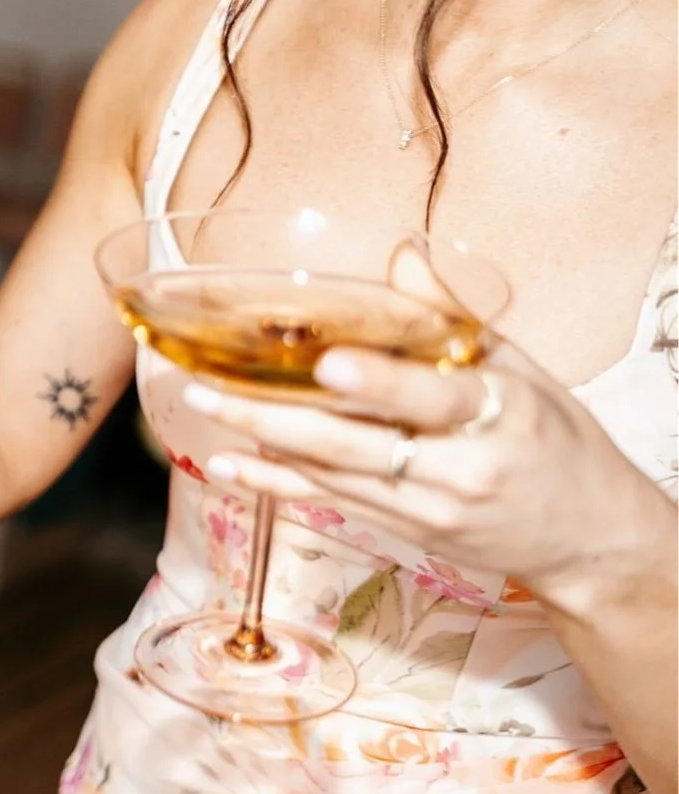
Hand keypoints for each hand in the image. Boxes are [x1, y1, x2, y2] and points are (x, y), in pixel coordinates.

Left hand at [184, 337, 666, 602]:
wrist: (590, 536)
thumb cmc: (555, 440)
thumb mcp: (524, 370)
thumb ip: (452, 318)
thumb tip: (401, 257)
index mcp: (500, 413)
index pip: (432, 398)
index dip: (379, 384)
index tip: (328, 365)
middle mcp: (461, 468)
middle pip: (357, 443)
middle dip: (276, 414)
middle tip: (209, 385)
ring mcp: (429, 509)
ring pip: (333, 474)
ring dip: (262, 441)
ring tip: (204, 406)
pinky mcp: (407, 533)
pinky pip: (331, 503)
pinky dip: (277, 482)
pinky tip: (229, 465)